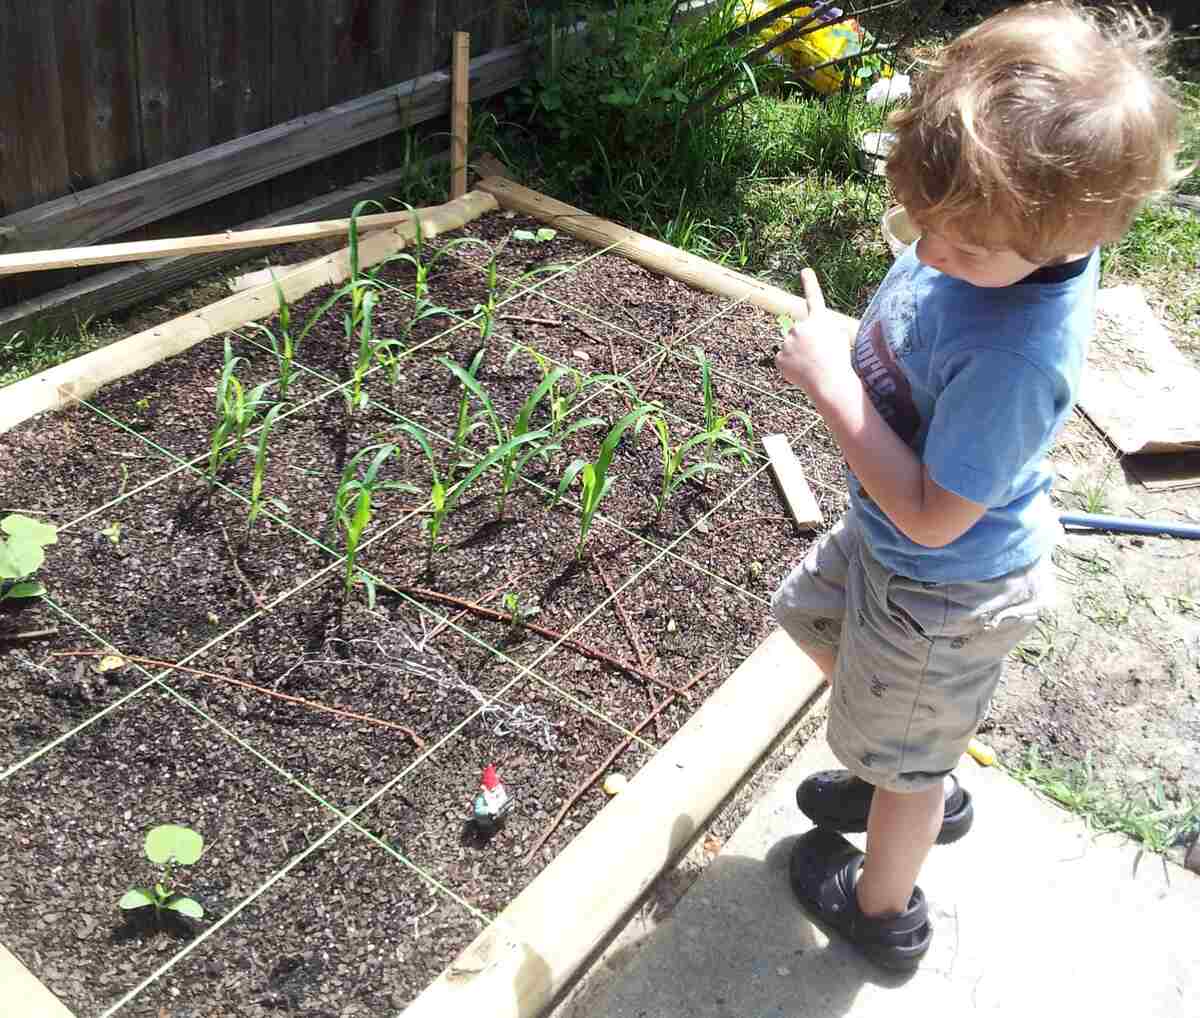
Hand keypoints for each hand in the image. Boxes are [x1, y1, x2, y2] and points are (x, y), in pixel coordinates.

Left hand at [775, 269, 858, 405]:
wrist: (830, 383)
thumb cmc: (840, 363)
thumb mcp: (841, 339)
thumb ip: (829, 329)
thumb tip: (821, 330)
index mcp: (819, 321)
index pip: (814, 298)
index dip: (810, 283)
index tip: (805, 270)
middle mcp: (800, 327)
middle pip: (798, 331)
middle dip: (804, 341)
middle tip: (817, 355)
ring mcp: (787, 342)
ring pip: (790, 346)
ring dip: (798, 354)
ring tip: (811, 365)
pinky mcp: (779, 357)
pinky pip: (784, 360)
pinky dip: (791, 366)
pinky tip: (802, 372)